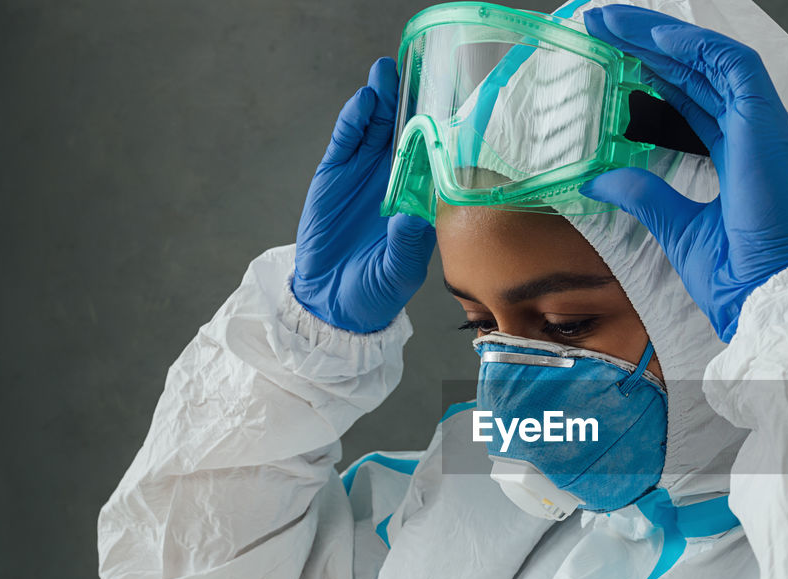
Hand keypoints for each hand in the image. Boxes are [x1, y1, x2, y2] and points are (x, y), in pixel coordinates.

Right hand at [293, 57, 435, 333]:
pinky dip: (354, 120)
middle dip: (414, 101)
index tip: (455, 104)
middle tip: (422, 69)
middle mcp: (397, 181)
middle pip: (408, 133)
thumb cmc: (376, 291)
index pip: (435, 159)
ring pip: (378, 129)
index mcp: (420, 202)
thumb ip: (407, 244)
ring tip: (388, 71)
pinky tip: (364, 100)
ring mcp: (366, 174)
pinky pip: (346, 140)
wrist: (332, 300)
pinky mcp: (335, 174)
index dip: (442, 131)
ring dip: (385, 100)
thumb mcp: (398, 272)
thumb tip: (414, 216)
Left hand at [579, 5, 787, 341]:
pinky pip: (732, 66)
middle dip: (649, 44)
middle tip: (602, 24)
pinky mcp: (766, 125)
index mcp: (739, 157)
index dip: (656, 73)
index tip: (616, 57)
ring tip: (614, 21)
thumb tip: (600, 180)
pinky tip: (652, 38)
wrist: (765, 298)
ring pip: (713, 59)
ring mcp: (763, 127)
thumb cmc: (738, 276)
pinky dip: (693, 47)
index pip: (695, 98)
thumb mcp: (675, 226)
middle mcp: (754, 134)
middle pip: (698, 71)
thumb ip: (643, 195)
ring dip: (662, 36)